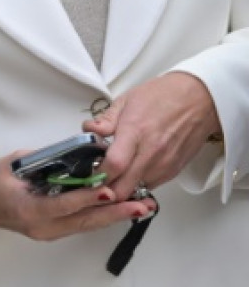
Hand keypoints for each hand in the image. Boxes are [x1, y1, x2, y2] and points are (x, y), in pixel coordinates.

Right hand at [0, 152, 154, 240]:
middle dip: (115, 213)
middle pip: (83, 221)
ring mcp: (48, 232)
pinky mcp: (53, 231)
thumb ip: (47, 159)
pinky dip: (100, 216)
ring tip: (141, 207)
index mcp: (27, 208)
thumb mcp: (15, 162)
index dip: (86, 198)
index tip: (108, 191)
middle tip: (141, 204)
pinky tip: (119, 210)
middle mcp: (41, 226)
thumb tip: (76, 152)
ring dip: (114, 216)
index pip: (62, 204)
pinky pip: (81, 224)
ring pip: (87, 225)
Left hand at [83, 72, 221, 198]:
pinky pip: (150, 186)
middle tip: (95, 181)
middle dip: (105, 190)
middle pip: (123, 187)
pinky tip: (130, 172)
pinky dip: (137, 184)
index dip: (97, 174)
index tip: (87, 172)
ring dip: (121, 188)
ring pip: (136, 191)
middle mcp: (151, 153)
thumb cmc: (162, 96)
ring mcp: (164, 165)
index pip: (114, 164)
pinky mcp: (174, 171)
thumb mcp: (127, 100)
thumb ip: (106, 120)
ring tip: (112, 175)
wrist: (199, 100)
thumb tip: (89, 130)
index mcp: (135, 131)